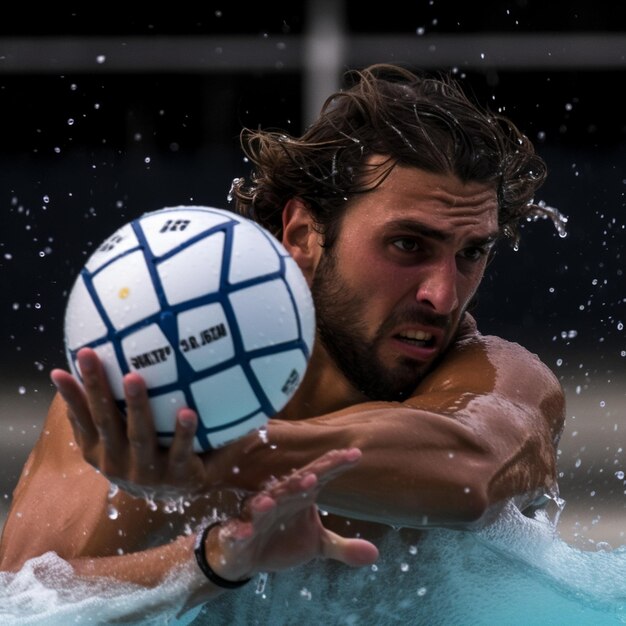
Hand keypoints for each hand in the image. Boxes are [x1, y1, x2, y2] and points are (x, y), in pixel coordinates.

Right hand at [51, 347, 208, 499]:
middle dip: (96, 388)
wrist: (182, 489)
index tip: (59, 369)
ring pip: (139, 435)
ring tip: (133, 377)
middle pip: (106, 421)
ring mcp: (146, 471)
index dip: (70, 395)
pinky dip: (183, 432)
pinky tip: (188, 411)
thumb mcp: (118, 437)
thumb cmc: (146, 451)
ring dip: (136, 406)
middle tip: (90, 356)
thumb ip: (102, 412)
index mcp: (99, 450)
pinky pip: (180, 450)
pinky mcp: (177, 475)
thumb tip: (80, 372)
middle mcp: (117, 462)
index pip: (82, 418)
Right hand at [203, 448, 378, 582]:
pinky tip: (244, 531)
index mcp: (300, 496)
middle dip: (302, 479)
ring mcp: (256, 516)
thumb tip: (374, 553)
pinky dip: (239, 530)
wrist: (246, 555)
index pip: (319, 476)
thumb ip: (343, 547)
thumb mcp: (316, 544)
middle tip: (316, 475)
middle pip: (291, 486)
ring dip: (269, 499)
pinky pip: (237, 531)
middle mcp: (279, 500)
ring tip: (274, 499)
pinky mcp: (237, 534)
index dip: (335, 466)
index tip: (355, 455)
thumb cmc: (283, 539)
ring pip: (262, 504)